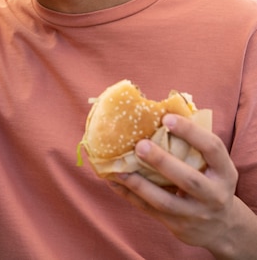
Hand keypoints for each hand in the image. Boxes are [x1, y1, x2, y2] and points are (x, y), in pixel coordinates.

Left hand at [110, 114, 243, 255]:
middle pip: (188, 179)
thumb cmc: (212, 181)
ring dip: (139, 184)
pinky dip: (130, 196)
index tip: (167, 118)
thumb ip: (195, 145)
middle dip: (162, 162)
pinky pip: (150, 211)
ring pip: (164, 201)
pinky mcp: (177, 226)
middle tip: (140, 145)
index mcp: (224, 172)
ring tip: (118, 168)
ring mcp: (195, 214)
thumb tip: (160, 112)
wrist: (222, 227)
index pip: (212, 148)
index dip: (191, 132)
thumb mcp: (216, 165)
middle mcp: (213, 195)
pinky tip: (114, 181)